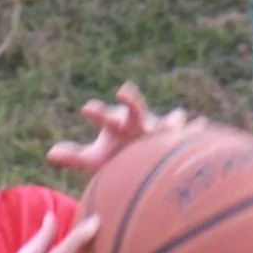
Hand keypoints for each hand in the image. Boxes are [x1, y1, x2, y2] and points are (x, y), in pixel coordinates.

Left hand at [48, 81, 198, 174]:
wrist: (142, 162)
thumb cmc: (116, 158)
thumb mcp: (94, 160)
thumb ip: (74, 157)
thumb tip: (50, 153)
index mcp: (117, 124)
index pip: (104, 116)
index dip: (96, 112)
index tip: (86, 108)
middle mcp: (139, 122)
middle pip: (135, 107)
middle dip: (130, 100)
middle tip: (123, 91)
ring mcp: (161, 129)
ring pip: (167, 118)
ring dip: (170, 119)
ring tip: (174, 121)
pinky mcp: (178, 139)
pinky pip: (189, 133)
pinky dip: (195, 129)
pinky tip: (202, 126)